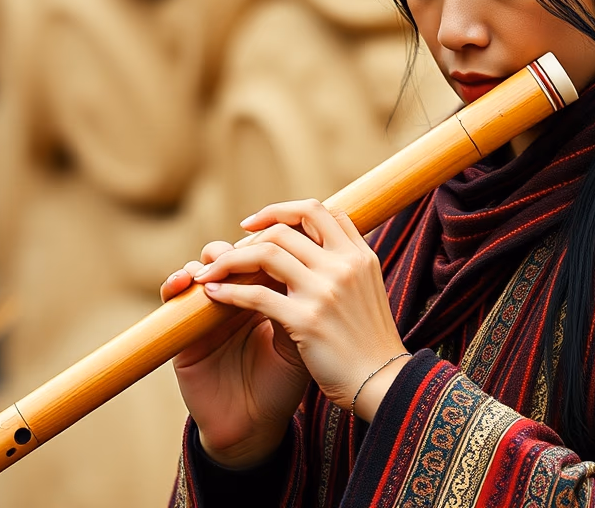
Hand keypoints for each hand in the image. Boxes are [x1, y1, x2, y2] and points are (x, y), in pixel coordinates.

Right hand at [161, 242, 310, 468]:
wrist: (256, 426)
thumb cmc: (283, 384)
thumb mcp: (298, 340)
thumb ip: (298, 301)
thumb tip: (300, 259)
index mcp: (267, 295)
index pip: (265, 255)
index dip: (271, 241)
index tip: (282, 235)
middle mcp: (236, 298)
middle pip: (234, 253)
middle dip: (241, 246)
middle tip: (250, 248)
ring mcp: (208, 312)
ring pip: (203, 267)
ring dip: (210, 259)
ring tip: (218, 264)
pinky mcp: (184, 330)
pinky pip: (173, 300)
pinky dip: (175, 284)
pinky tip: (185, 281)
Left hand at [191, 199, 410, 420]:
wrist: (383, 383)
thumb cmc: (369, 341)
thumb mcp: (367, 289)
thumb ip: (343, 265)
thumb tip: (313, 246)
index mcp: (359, 255)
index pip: (318, 211)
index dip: (282, 211)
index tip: (256, 225)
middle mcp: (344, 265)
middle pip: (285, 228)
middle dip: (249, 236)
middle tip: (229, 252)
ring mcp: (325, 291)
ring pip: (266, 253)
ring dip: (230, 259)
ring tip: (211, 271)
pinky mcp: (306, 321)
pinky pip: (256, 295)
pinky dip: (228, 291)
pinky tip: (213, 294)